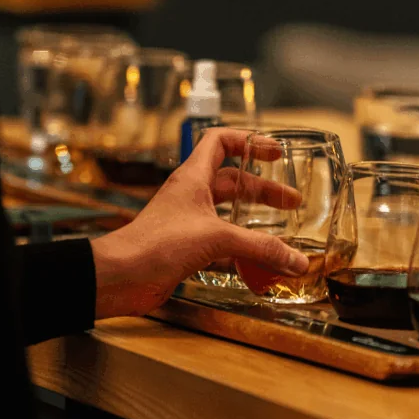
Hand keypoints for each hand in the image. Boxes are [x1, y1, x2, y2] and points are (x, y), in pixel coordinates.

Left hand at [89, 128, 308, 318]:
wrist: (121, 277)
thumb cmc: (156, 244)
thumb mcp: (216, 238)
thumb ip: (260, 248)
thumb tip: (297, 260)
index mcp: (194, 178)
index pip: (220, 142)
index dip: (248, 141)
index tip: (274, 151)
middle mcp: (192, 196)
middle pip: (233, 182)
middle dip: (263, 190)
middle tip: (291, 203)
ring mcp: (189, 222)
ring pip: (228, 214)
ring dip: (254, 221)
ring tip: (281, 232)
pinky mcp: (188, 248)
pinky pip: (222, 243)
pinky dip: (242, 250)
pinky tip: (259, 262)